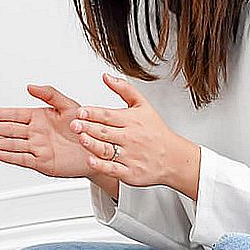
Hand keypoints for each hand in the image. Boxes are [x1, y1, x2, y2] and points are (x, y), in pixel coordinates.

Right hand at [0, 84, 94, 178]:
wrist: (101, 148)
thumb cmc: (87, 126)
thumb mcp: (69, 104)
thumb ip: (49, 94)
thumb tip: (30, 86)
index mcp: (40, 118)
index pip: (14, 115)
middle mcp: (36, 133)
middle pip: (8, 130)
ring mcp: (38, 148)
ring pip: (11, 145)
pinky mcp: (43, 163)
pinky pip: (23, 159)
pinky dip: (9, 156)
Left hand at [71, 73, 200, 192]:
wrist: (174, 158)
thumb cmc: (156, 132)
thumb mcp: (143, 106)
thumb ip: (124, 89)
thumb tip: (106, 77)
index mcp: (131, 120)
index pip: (108, 115)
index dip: (92, 113)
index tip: (80, 112)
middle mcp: (130, 138)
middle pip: (105, 131)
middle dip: (88, 127)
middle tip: (74, 125)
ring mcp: (130, 156)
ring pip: (107, 150)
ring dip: (93, 144)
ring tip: (81, 139)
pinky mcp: (130, 172)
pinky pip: (113, 169)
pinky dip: (102, 165)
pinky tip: (91, 160)